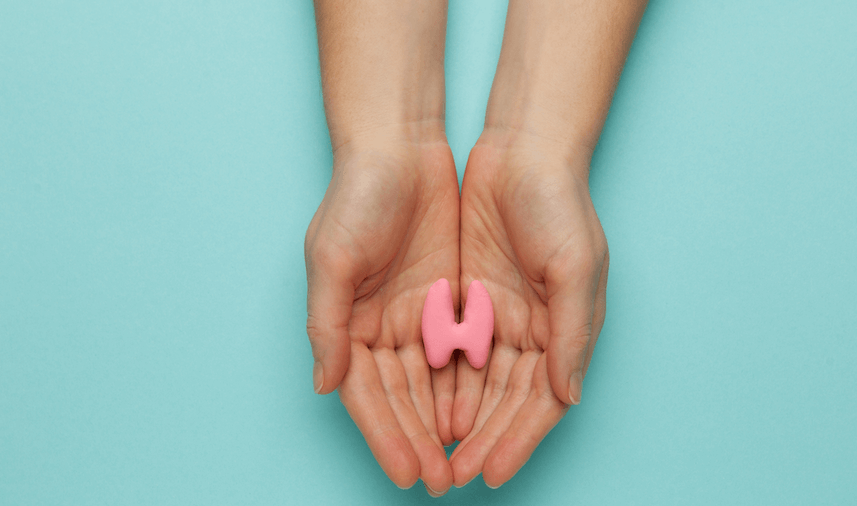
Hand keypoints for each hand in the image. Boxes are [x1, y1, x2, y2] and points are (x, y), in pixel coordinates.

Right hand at [305, 140, 457, 493]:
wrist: (400, 145)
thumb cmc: (357, 195)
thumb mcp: (332, 258)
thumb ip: (327, 325)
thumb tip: (326, 385)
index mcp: (348, 324)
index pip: (368, 395)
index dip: (387, 436)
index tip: (409, 472)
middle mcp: (381, 326)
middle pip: (403, 398)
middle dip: (421, 441)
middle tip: (443, 481)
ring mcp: (417, 314)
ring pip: (434, 382)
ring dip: (447, 422)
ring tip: (467, 461)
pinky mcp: (449, 296)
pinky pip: (462, 349)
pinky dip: (470, 383)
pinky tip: (483, 413)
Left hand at [449, 133, 609, 487]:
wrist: (521, 149)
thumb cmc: (559, 203)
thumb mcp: (576, 267)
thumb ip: (572, 334)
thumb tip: (567, 398)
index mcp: (563, 328)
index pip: (539, 400)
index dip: (517, 440)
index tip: (492, 472)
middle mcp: (532, 329)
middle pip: (504, 400)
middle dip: (481, 439)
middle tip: (453, 475)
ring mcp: (497, 313)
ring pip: (476, 381)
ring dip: (458, 418)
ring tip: (435, 454)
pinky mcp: (467, 294)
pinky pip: (451, 347)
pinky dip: (441, 379)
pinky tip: (426, 406)